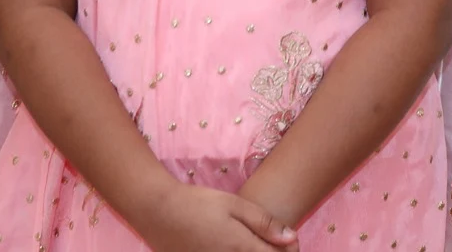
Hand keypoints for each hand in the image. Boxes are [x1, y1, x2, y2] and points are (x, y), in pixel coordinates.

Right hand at [131, 180, 297, 251]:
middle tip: (272, 243)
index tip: (290, 242)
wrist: (159, 212)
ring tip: (253, 244)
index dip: (289, 251)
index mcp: (241, 247)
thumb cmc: (199, 203)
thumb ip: (264, 223)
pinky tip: (233, 247)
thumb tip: (292, 238)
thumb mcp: (234, 205)